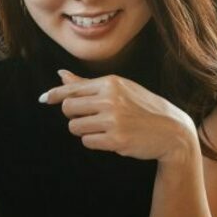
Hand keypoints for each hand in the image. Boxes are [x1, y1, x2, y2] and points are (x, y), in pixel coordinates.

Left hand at [41, 69, 197, 162]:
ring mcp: (113, 120)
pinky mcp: (115, 139)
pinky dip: (94, 142)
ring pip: (75, 127)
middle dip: (73, 115)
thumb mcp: (119, 89)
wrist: (172, 130)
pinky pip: (87, 142)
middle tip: (89, 118)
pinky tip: (110, 138)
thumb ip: (87, 84)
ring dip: (84, 130)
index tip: (44, 99)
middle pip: (68, 108)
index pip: (72, 88)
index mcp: (111, 83)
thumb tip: (60, 74)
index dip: (54, 95)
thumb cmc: (143, 107)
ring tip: (102, 128)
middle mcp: (110, 99)